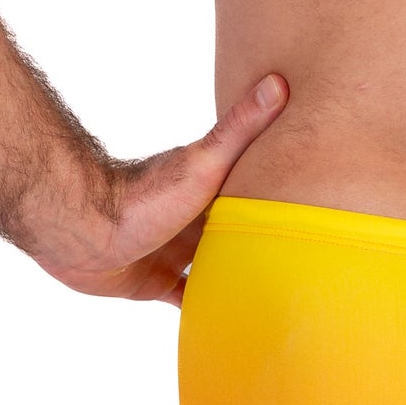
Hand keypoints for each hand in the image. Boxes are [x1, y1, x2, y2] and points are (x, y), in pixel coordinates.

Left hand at [35, 74, 288, 302]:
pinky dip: (204, 308)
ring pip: (216, 266)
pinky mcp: (154, 281)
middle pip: (240, 231)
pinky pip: (184, 297)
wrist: (82, 231)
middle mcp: (197, 219)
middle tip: (308, 262)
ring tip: (278, 295)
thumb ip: (240, 127)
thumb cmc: (144, 194)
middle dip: (266, 242)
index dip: (287, 195)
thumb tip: (278, 81)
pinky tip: (229, 323)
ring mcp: (175, 251)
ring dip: (237, 275)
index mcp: (214, 189)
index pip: (258, 190)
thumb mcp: (205, 161)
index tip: (324, 203)